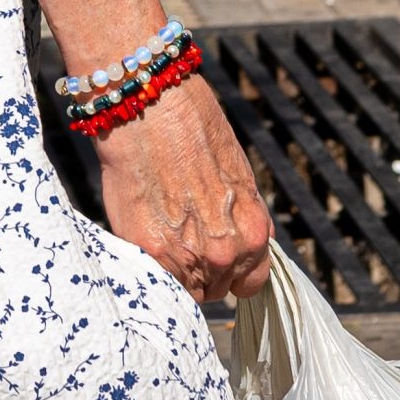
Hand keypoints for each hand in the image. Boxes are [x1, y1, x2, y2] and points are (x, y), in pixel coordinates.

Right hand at [91, 77, 274, 299]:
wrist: (150, 109)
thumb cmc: (193, 130)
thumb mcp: (237, 175)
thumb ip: (243, 217)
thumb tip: (249, 242)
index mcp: (255, 234)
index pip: (251, 283)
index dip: (233, 273)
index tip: (216, 260)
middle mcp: (225, 254)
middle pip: (215, 289)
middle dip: (202, 270)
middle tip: (181, 236)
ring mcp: (187, 257)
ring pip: (184, 290)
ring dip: (174, 269)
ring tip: (161, 231)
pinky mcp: (149, 252)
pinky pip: (154, 278)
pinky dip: (149, 264)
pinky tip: (144, 232)